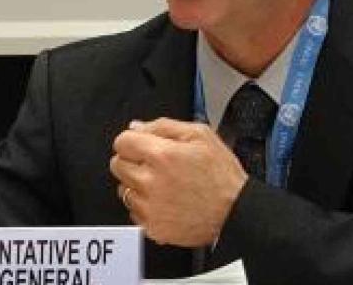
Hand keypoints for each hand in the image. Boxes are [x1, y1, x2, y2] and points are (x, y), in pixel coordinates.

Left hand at [110, 117, 247, 246]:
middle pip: (117, 165)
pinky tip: (164, 201)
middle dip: (132, 161)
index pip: (122, 142)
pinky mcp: (152, 227)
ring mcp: (150, 207)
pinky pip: (133, 212)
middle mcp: (150, 182)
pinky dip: (145, 206)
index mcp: (161, 155)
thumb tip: (137, 126)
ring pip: (123, 189)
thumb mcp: (200, 135)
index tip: (141, 145)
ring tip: (162, 184)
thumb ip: (164, 126)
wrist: (235, 212)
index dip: (133, 141)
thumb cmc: (222, 175)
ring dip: (136, 184)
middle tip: (154, 164)